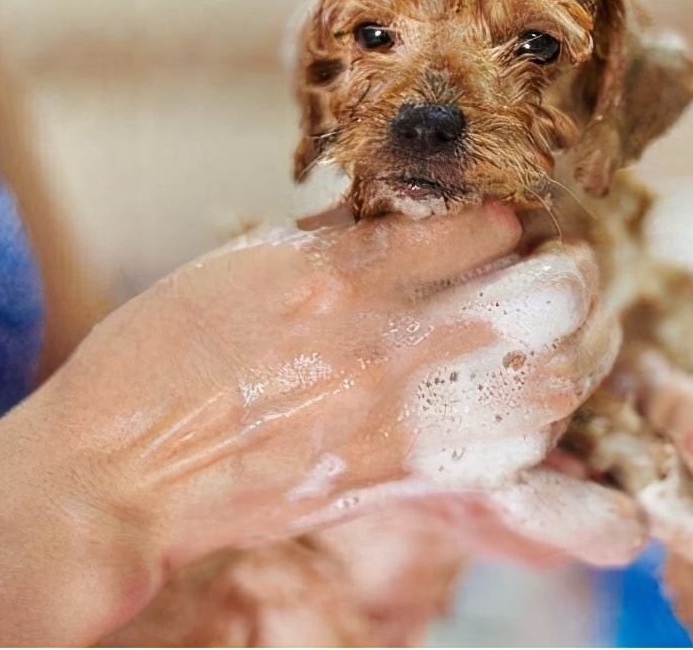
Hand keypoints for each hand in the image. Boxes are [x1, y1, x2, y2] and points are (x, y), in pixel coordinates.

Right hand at [0, 201, 623, 644]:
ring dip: (568, 359)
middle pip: (548, 302)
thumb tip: (411, 211)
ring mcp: (397, 418)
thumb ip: (340, 237)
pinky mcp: (392, 481)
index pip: (484, 227)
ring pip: (548, 387)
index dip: (508, 222)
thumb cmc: (163, 353)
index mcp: (343, 271)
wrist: (119, 469)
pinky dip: (533, 430)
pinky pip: (504, 459)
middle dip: (574, 280)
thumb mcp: (247, 262)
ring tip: (562, 345)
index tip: (507, 227)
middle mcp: (385, 340)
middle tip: (566, 274)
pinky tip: (526, 411)